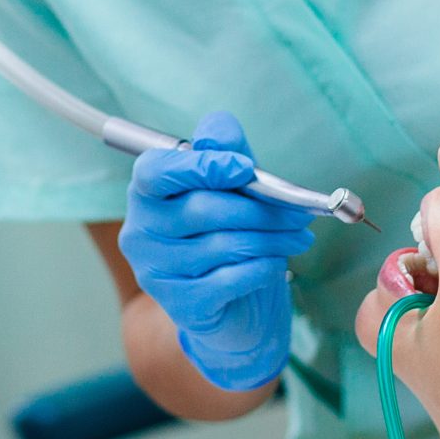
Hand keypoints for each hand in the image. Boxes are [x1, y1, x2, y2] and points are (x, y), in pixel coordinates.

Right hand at [118, 112, 317, 389]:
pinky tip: (278, 264)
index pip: (157, 171)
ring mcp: (155, 272)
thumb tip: (219, 132)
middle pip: (203, 209)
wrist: (232, 306)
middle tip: (299, 213)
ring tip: (299, 237)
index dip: (202, 166)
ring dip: (272, 239)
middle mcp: (140, 231)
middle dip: (261, 209)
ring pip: (223, 245)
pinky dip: (263, 268)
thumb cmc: (229, 233)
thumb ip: (225, 152)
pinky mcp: (180, 305)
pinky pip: (230, 279)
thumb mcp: (232, 186)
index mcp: (147, 192)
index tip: (245, 169)